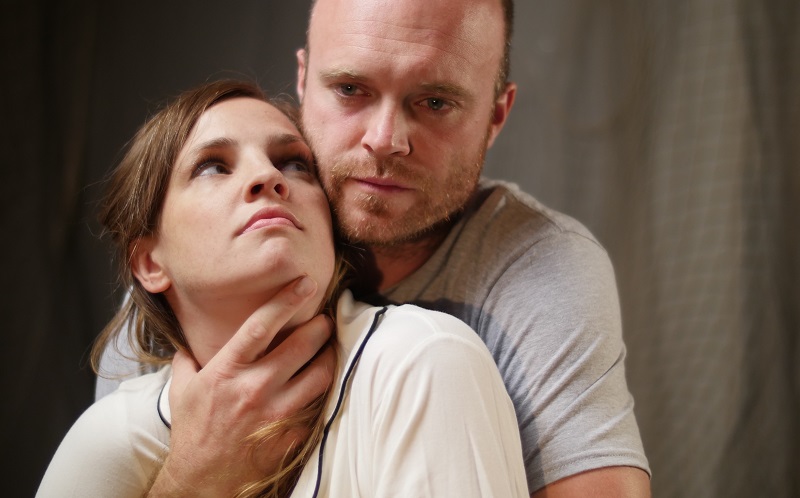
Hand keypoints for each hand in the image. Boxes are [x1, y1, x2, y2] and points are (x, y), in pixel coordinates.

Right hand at [147, 276, 335, 496]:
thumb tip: (190, 334)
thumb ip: (187, 357)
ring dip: (329, 355)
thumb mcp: (181, 389)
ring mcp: (277, 412)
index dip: (285, 301)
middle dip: (320, 326)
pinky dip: (323, 389)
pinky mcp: (292, 433)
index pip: (260, 326)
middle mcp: (254, 388)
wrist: (203, 482)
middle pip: (301, 346)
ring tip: (329, 347)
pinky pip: (318, 403)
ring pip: (320, 374)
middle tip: (324, 320)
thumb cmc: (193, 432)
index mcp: (227, 371)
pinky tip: (322, 381)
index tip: (304, 284)